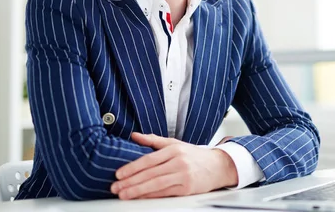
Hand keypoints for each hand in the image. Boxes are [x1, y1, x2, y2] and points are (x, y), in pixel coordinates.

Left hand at [110, 133, 238, 199]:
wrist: (218, 166)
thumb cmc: (194, 155)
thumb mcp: (175, 143)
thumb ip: (154, 140)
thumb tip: (134, 136)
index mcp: (174, 149)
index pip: (149, 159)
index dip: (132, 167)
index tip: (119, 173)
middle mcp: (179, 162)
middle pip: (150, 173)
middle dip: (131, 181)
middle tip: (116, 187)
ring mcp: (183, 176)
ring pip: (156, 185)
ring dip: (138, 191)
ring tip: (124, 194)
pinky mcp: (187, 189)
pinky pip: (165, 193)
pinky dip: (151, 196)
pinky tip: (141, 197)